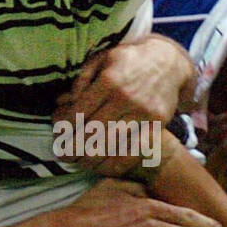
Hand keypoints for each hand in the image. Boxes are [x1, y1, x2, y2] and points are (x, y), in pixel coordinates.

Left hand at [54, 36, 193, 176]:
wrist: (169, 62)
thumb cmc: (129, 61)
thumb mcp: (103, 59)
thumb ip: (84, 78)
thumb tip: (68, 100)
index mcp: (110, 81)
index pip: (80, 112)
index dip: (65, 127)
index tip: (58, 134)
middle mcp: (127, 98)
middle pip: (93, 132)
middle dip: (73, 147)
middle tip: (62, 155)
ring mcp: (144, 114)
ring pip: (111, 145)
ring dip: (91, 159)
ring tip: (79, 163)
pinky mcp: (158, 125)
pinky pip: (134, 151)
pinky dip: (116, 164)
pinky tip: (103, 167)